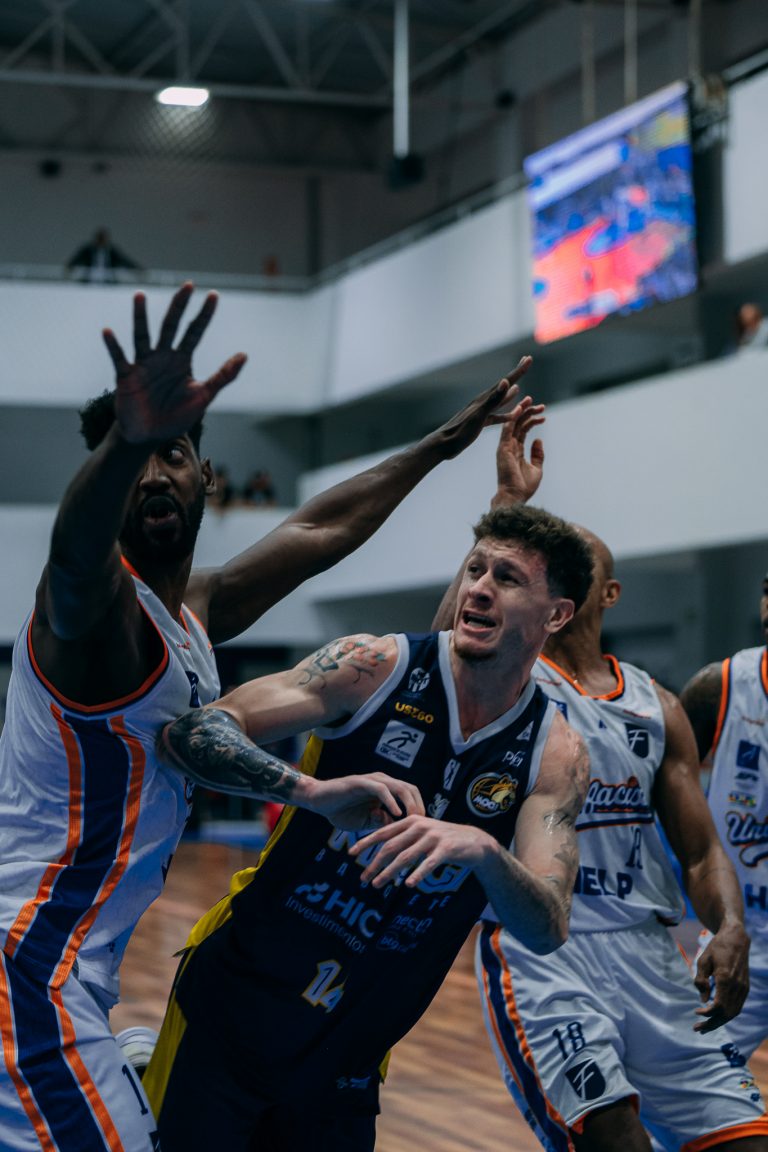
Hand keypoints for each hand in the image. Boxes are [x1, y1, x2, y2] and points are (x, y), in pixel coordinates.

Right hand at [102, 282, 246, 444]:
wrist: (150, 436)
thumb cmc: (177, 416)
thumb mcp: (203, 396)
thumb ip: (223, 376)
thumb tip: (244, 355)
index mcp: (182, 359)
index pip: (195, 331)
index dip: (204, 315)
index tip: (213, 294)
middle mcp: (162, 356)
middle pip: (171, 326)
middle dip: (179, 306)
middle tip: (188, 285)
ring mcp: (143, 364)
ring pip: (142, 336)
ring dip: (141, 317)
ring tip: (141, 296)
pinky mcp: (126, 376)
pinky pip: (119, 358)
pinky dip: (113, 346)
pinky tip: (108, 331)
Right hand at [307, 772, 424, 831]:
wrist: (318, 801)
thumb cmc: (341, 811)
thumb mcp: (365, 822)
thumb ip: (380, 822)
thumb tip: (395, 825)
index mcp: (385, 790)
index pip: (410, 794)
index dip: (419, 808)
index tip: (423, 828)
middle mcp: (382, 782)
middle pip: (410, 789)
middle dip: (419, 806)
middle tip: (422, 825)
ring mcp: (372, 781)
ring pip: (399, 787)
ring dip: (409, 803)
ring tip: (414, 819)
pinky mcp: (361, 782)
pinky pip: (381, 789)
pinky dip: (391, 801)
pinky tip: (396, 814)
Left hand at [349, 814, 489, 886]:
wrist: (474, 842)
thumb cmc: (444, 841)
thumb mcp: (422, 834)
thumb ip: (404, 839)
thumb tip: (382, 852)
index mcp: (411, 821)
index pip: (383, 832)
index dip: (366, 843)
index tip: (351, 853)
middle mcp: (420, 826)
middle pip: (391, 847)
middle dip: (375, 863)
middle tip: (363, 878)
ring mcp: (433, 837)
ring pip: (406, 857)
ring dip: (390, 872)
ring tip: (378, 884)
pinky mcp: (446, 848)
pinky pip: (428, 863)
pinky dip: (417, 874)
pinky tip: (407, 884)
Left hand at [425, 356, 533, 460]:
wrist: (444, 445)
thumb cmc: (461, 432)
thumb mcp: (479, 415)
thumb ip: (493, 399)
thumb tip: (506, 382)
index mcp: (484, 399)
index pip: (506, 381)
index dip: (519, 371)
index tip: (529, 358)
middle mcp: (483, 402)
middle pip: (504, 387)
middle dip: (515, 375)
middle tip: (525, 363)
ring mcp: (481, 412)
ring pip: (500, 401)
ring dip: (510, 394)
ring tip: (518, 387)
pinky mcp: (479, 423)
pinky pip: (496, 416)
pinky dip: (505, 414)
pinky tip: (510, 415)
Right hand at [490, 393, 544, 505]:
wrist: (515, 496)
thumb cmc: (524, 486)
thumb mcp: (536, 468)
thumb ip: (537, 455)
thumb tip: (539, 440)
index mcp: (516, 451)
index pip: (523, 431)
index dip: (533, 421)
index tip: (543, 414)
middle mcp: (509, 447)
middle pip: (518, 424)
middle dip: (528, 412)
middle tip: (540, 404)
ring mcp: (505, 447)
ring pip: (513, 423)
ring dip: (521, 411)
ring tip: (530, 400)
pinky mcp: (503, 448)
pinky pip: (507, 429)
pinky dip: (513, 417)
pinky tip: (520, 408)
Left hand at [693, 923, 750, 1031]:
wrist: (736, 940)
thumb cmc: (716, 948)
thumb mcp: (703, 960)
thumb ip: (700, 980)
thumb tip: (702, 1000)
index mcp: (725, 979)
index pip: (718, 1006)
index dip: (707, 1013)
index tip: (696, 1012)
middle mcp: (737, 986)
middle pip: (726, 1014)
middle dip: (712, 1024)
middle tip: (697, 1029)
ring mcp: (743, 988)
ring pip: (733, 1013)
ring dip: (719, 1022)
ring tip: (705, 1027)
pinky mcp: (745, 988)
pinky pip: (737, 1007)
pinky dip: (727, 1015)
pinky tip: (716, 1017)